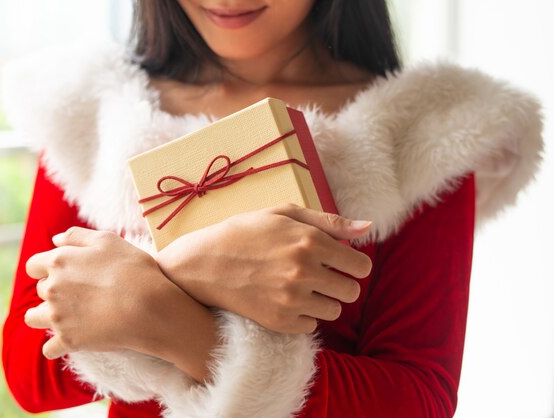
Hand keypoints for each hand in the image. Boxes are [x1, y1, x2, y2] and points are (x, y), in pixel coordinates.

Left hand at [24, 227, 217, 374]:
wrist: (147, 306)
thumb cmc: (132, 269)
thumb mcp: (108, 240)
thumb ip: (77, 236)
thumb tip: (56, 240)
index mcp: (58, 262)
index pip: (34, 265)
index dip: (45, 268)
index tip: (62, 272)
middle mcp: (52, 289)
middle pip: (40, 291)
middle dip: (52, 290)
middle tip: (77, 292)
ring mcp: (58, 316)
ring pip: (34, 318)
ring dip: (44, 317)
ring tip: (63, 317)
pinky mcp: (68, 340)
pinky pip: (49, 348)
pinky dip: (56, 346)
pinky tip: (68, 341)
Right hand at [156, 203, 372, 333]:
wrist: (204, 264)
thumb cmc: (246, 232)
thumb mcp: (285, 214)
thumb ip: (330, 222)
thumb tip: (368, 228)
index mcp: (310, 242)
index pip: (360, 266)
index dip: (353, 263)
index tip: (339, 262)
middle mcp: (305, 272)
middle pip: (351, 291)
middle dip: (340, 282)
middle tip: (319, 274)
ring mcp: (292, 300)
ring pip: (335, 310)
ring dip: (324, 299)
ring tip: (300, 286)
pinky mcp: (280, 321)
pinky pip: (312, 325)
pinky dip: (304, 315)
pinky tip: (285, 299)